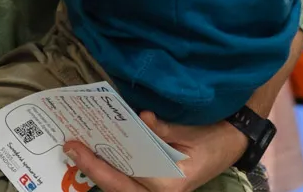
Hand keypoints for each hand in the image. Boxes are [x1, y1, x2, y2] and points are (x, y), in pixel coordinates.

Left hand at [64, 112, 247, 191]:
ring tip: (78, 150)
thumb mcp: (190, 131)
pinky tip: (98, 154)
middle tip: (70, 147)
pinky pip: (130, 180)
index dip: (100, 164)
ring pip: (122, 187)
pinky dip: (113, 169)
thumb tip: (139, 117)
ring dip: (101, 170)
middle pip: (119, 187)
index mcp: (170, 184)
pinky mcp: (157, 186)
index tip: (78, 148)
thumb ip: (163, 129)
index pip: (128, 175)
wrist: (232, 142)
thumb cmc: (213, 137)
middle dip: (93, 169)